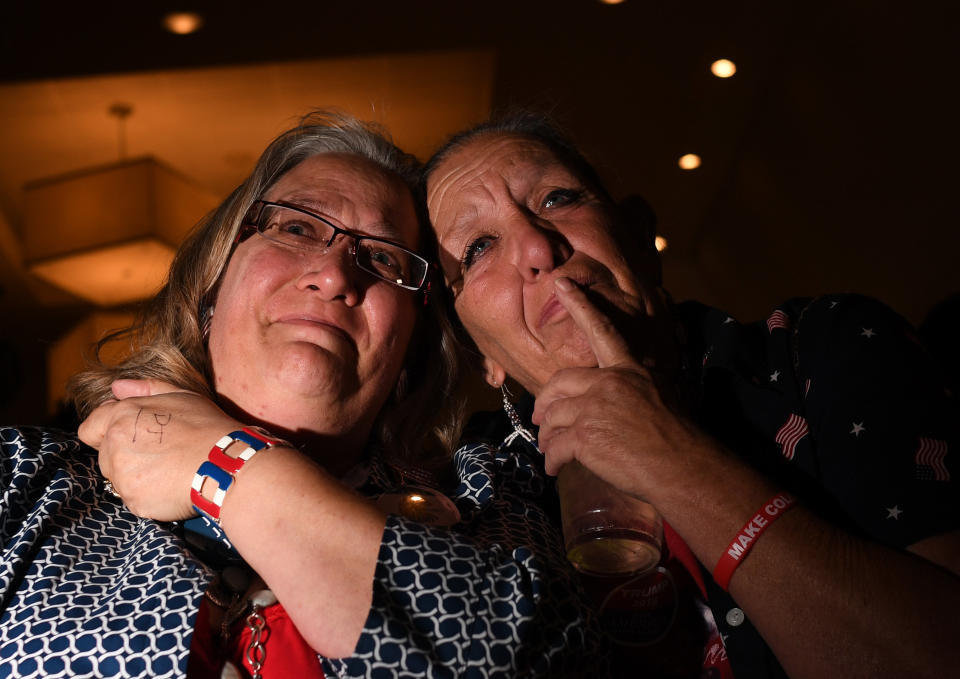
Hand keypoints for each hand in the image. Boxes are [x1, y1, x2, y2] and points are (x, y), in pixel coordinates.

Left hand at [78, 379, 242, 520]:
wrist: (225, 463)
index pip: (90, 428)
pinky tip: (171, 487)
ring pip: (118, 479)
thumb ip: (145, 389)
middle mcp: (115, 444)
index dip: (107, 433)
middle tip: (160, 455)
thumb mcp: (181, 397)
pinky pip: (133, 499)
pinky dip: (148, 496)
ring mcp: (122, 474)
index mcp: (122, 416)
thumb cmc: (207, 427)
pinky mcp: (133, 499)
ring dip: (136, 477)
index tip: (130, 439)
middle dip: (126, 456)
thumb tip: (116, 387)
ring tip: (168, 472)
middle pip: (105, 456)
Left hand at [532, 278, 702, 498]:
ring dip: (548, 438)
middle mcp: (609, 383)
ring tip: (553, 450)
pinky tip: (557, 468)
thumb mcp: (658, 396)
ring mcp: (594, 408)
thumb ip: (630, 389)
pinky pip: (554, 446)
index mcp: (627, 370)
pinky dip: (552, 460)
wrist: (682, 466)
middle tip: (540, 419)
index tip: (561, 283)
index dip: (580, 305)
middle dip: (545, 404)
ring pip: (552, 418)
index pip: (600, 330)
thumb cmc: (675, 437)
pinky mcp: (585, 436)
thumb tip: (609, 399)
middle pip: (558, 384)